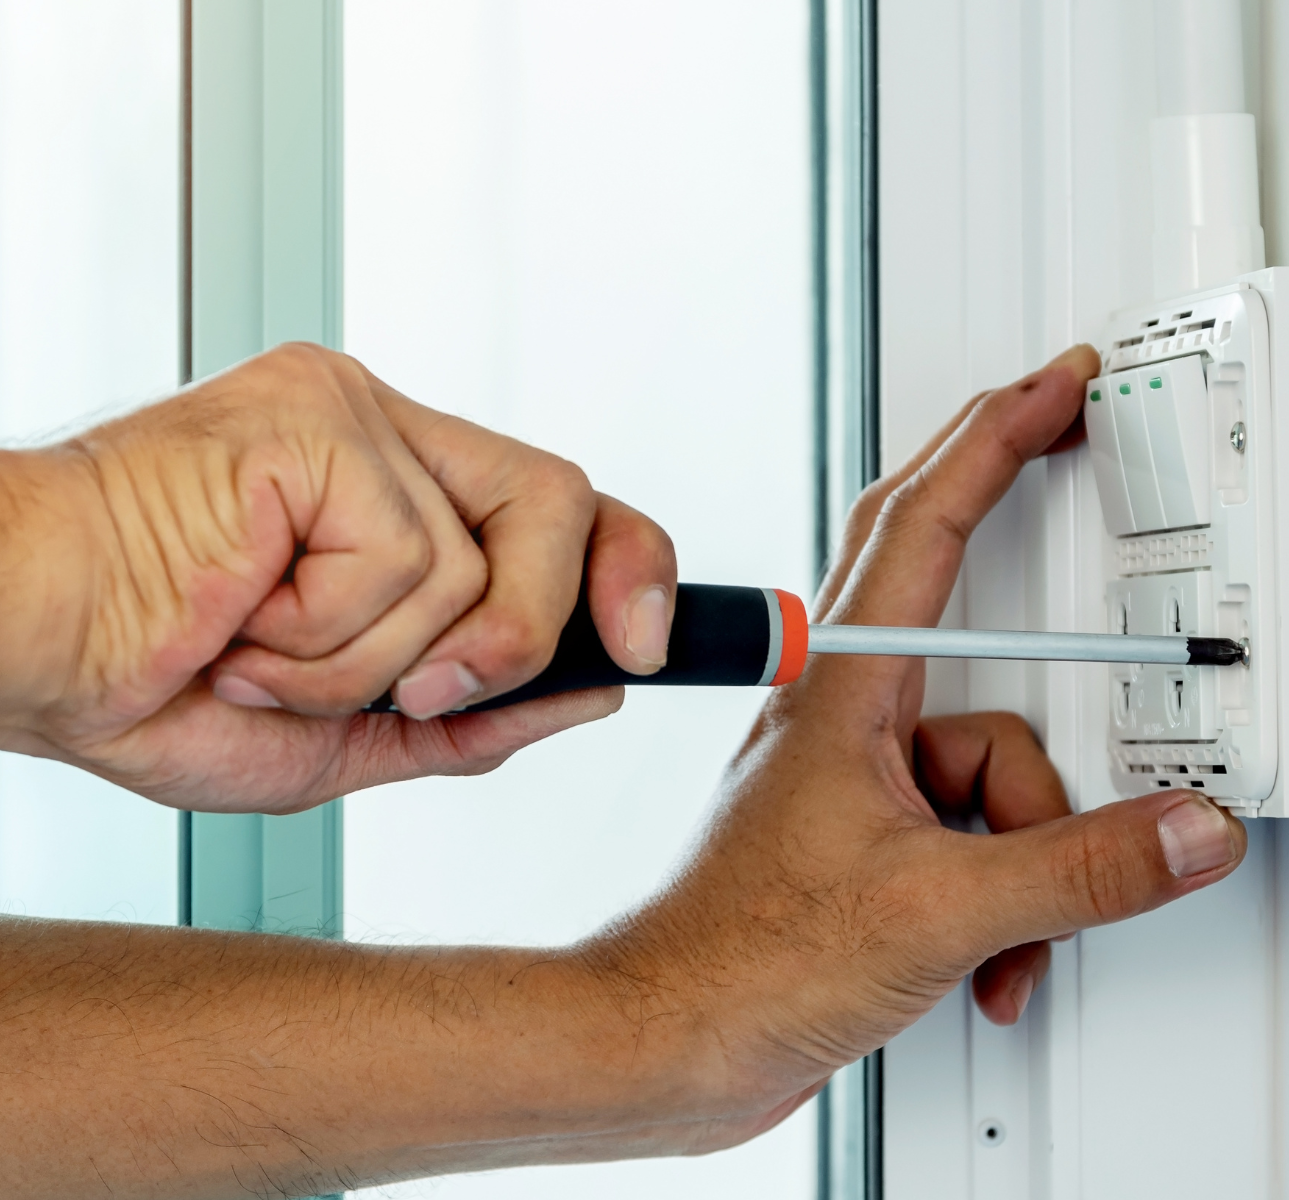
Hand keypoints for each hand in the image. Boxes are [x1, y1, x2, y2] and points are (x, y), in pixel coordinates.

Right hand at [0, 343, 675, 812]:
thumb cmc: (147, 679)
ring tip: (262, 655)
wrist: (18, 650)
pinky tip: (238, 618)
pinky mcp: (316, 421)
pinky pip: (402, 558)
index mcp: (391, 490)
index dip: (628, 567)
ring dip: (372, 659)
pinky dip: (326, 634)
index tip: (652, 648)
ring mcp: (349, 417)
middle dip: (530, 625)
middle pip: (560, 500)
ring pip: (475, 560)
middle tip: (432, 687)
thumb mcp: (345, 730)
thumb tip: (598, 686)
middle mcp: (380, 436)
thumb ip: (472, 712)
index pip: (556, 506)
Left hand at [578, 344, 1248, 1150]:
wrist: (669, 1049)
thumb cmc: (738, 963)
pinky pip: (982, 833)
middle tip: (1070, 449)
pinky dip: (1008, 898)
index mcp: (846, 693)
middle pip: (955, 589)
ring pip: (1000, 763)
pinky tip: (986, 960)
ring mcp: (863, 780)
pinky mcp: (876, 843)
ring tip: (1003, 931)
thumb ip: (1082, 869)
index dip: (998, 437)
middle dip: (1021, 537)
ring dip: (1032, 853)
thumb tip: (1185, 830)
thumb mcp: (939, 912)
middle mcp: (850, 718)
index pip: (929, 524)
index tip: (1053, 383)